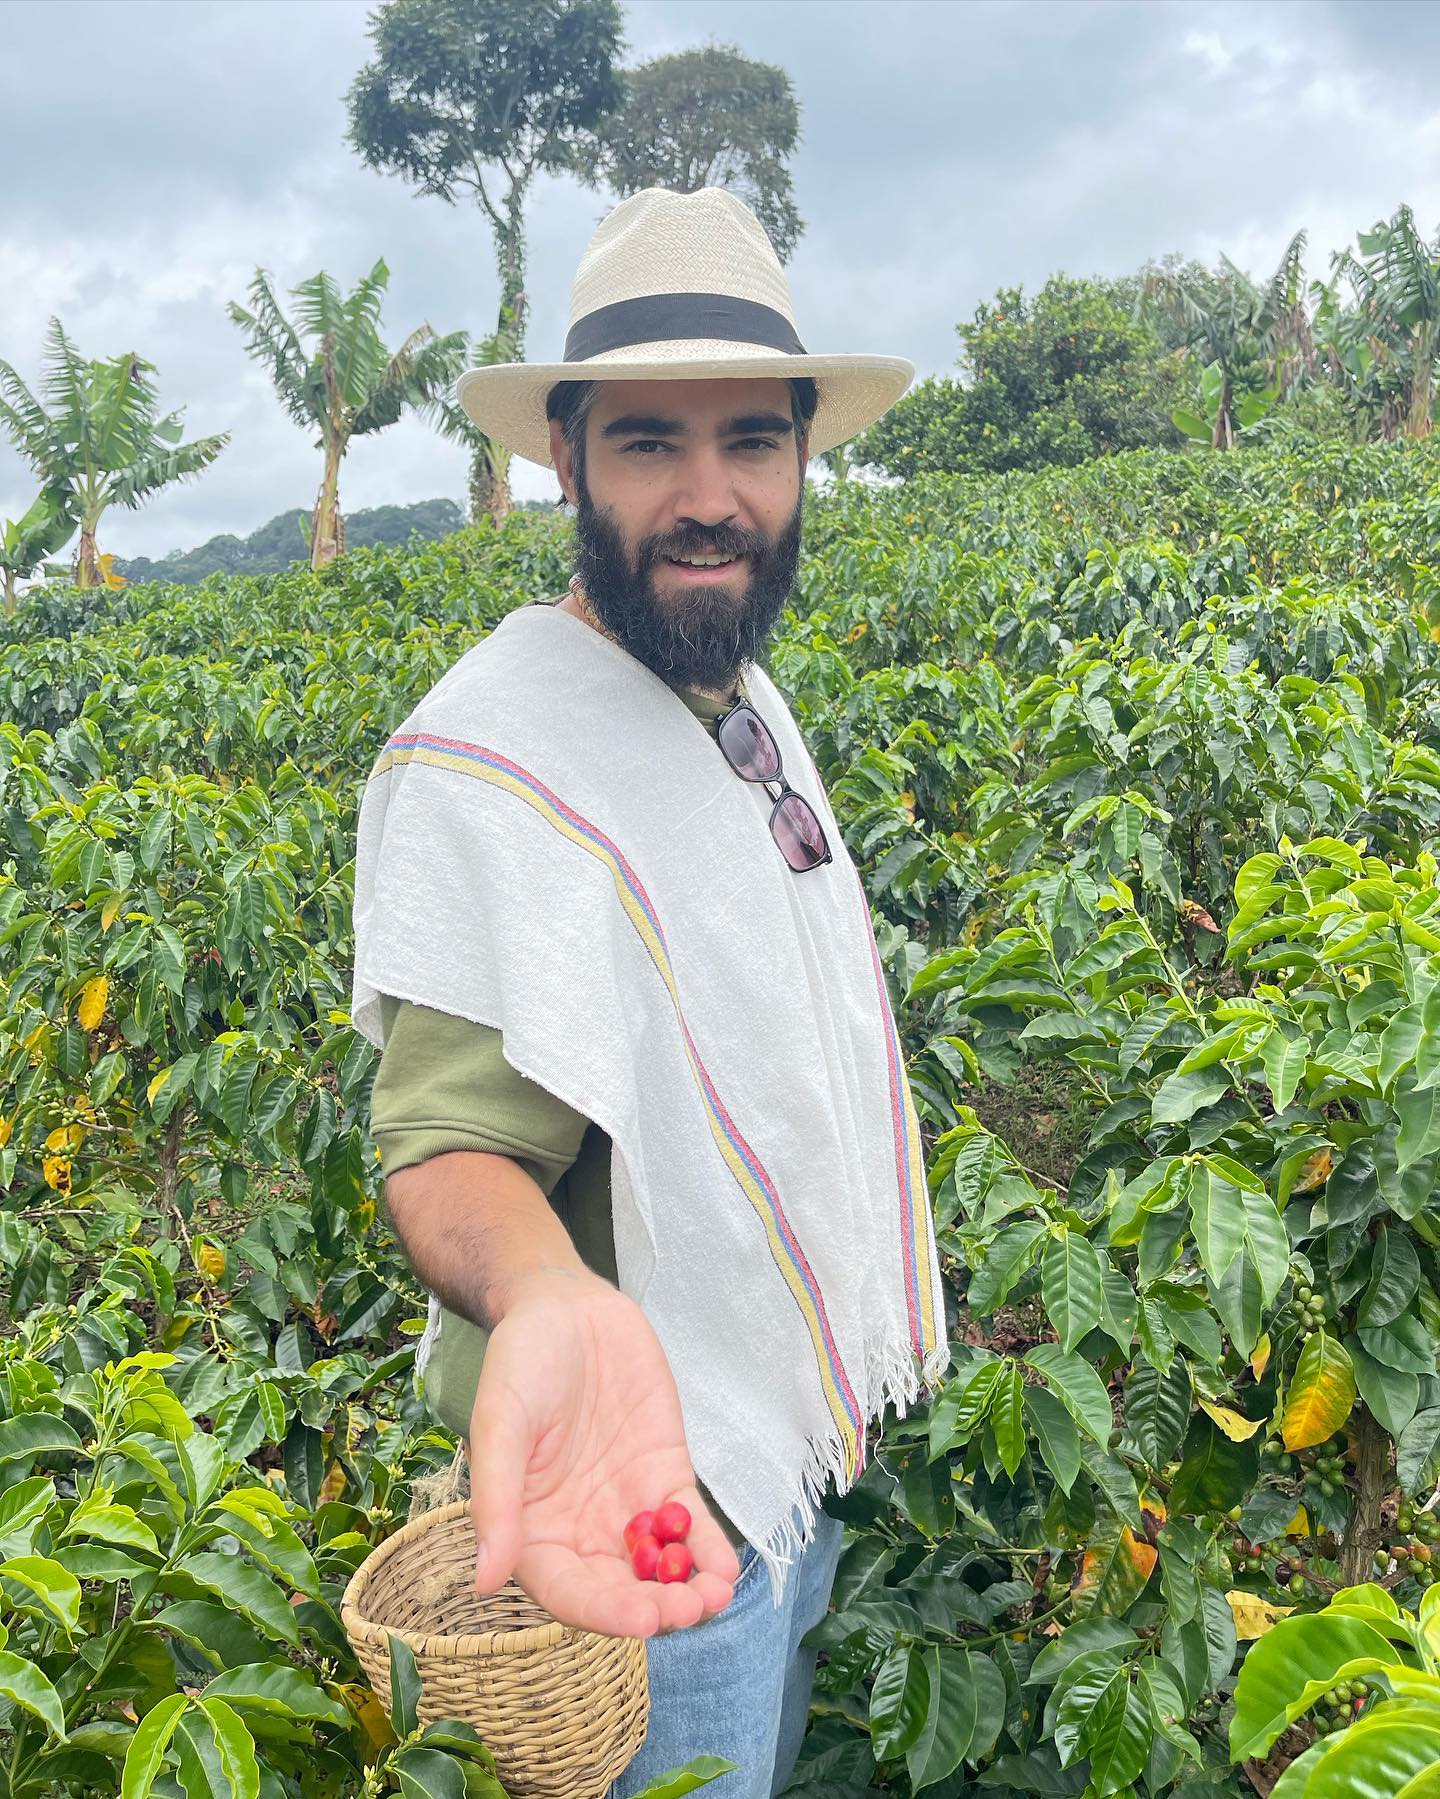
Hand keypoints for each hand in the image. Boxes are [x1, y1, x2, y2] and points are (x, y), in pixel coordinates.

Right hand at [467, 1269, 742, 1637]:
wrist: (565, 1308)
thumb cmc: (519, 1362)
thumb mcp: (500, 1420)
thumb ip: (496, 1497)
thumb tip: (484, 1579)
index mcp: (532, 1530)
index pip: (568, 1590)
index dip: (604, 1612)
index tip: (642, 1621)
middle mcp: (580, 1530)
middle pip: (620, 1588)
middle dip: (655, 1607)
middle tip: (687, 1611)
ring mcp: (625, 1506)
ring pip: (659, 1566)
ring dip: (688, 1589)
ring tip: (713, 1597)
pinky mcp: (663, 1476)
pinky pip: (689, 1524)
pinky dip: (708, 1549)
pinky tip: (727, 1569)